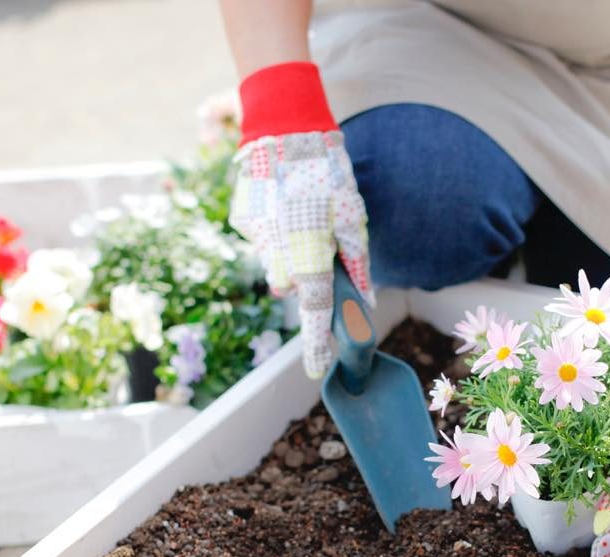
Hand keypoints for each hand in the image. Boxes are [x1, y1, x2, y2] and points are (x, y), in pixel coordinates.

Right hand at [228, 62, 372, 378]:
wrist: (283, 131)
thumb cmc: (327, 174)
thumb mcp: (354, 218)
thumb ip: (357, 262)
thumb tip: (365, 298)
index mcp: (310, 259)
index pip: (315, 316)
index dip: (316, 347)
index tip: (317, 372)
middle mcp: (279, 257)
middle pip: (294, 288)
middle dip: (308, 278)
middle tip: (322, 246)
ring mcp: (256, 239)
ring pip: (278, 264)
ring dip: (292, 252)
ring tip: (304, 213)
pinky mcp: (243, 221)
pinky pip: (265, 239)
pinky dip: (276, 229)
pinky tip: (285, 200)